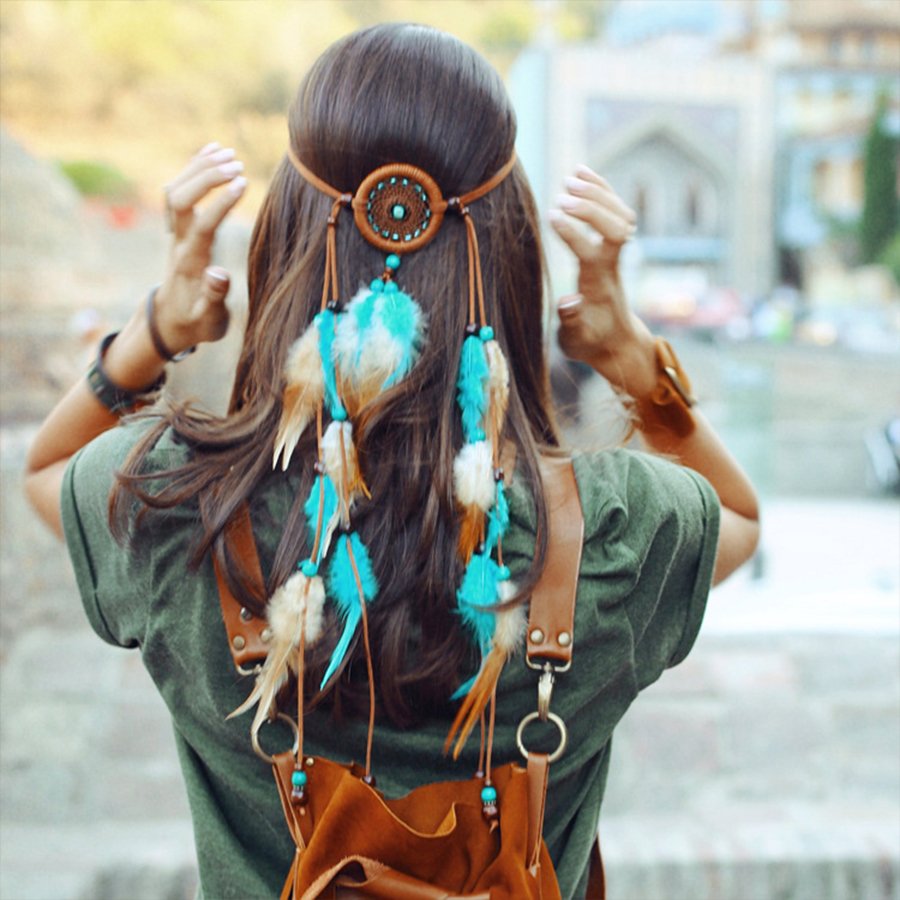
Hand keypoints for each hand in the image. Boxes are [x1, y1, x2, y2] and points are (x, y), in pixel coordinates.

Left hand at [153, 142, 246, 354]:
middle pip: (180, 198)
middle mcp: (177, 242)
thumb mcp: (210, 321)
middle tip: (238, 166)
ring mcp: (174, 232)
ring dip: (199, 168)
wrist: (170, 322)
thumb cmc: (197, 323)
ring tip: (230, 154)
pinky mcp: (177, 228)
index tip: (244, 183)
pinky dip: (194, 169)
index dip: (221, 202)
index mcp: (190, 263)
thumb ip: (214, 298)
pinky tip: (213, 152)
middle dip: (206, 178)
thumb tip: (220, 274)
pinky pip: (179, 191)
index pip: (203, 225)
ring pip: (176, 189)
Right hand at [549, 165, 654, 396]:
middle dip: (591, 207)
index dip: (573, 231)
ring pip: (620, 213)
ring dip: (597, 192)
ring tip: (569, 179)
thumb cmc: (591, 342)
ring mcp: (615, 253)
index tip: (551, 216)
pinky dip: (600, 189)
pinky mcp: (612, 247)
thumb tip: (567, 301)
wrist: (617, 342)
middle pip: (615, 226)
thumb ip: (571, 322)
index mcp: (599, 285)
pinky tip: (579, 173)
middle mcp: (612, 263)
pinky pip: (614, 211)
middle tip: (562, 196)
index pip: (592, 250)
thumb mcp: (576, 341)